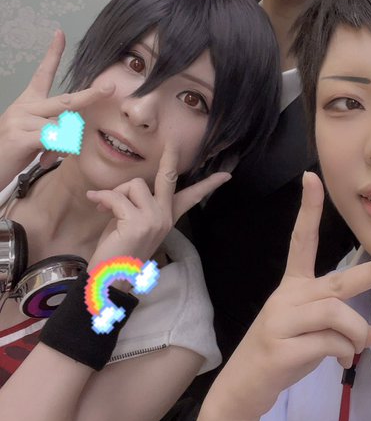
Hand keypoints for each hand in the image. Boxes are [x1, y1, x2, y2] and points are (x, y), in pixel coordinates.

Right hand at [0, 30, 114, 185]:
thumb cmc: (11, 153)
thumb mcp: (34, 138)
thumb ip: (54, 132)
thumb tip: (73, 136)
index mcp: (28, 103)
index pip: (42, 74)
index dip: (52, 54)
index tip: (60, 34)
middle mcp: (24, 106)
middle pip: (65, 100)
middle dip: (90, 96)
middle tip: (109, 88)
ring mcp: (20, 119)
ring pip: (61, 126)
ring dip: (66, 144)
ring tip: (50, 156)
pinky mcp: (19, 136)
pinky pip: (53, 138)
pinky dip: (59, 148)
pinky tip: (47, 158)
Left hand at [86, 144, 231, 268]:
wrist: (110, 277)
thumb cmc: (119, 250)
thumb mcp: (131, 224)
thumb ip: (134, 205)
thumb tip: (120, 190)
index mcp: (167, 218)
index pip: (192, 197)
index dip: (209, 185)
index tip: (226, 175)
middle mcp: (164, 217)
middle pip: (168, 178)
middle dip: (170, 159)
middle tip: (172, 143)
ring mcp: (153, 219)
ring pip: (135, 185)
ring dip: (116, 193)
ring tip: (106, 207)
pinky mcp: (137, 223)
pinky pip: (117, 197)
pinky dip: (102, 198)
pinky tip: (95, 201)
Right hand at [212, 172, 370, 420]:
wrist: (244, 388)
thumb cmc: (281, 355)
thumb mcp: (312, 334)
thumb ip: (339, 326)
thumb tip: (370, 334)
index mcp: (293, 287)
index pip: (301, 241)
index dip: (308, 210)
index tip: (311, 177)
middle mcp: (287, 297)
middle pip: (337, 282)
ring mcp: (281, 321)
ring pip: (338, 315)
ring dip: (356, 335)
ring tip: (354, 351)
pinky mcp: (280, 347)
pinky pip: (329, 343)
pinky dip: (343, 354)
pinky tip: (340, 363)